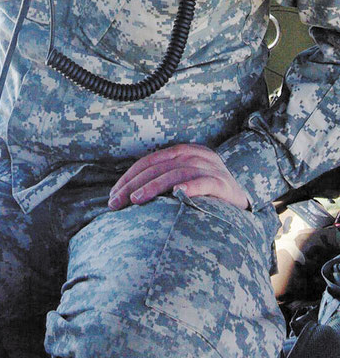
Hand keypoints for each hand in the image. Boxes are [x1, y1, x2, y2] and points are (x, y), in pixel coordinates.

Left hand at [108, 143, 249, 211]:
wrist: (244, 205)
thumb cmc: (207, 196)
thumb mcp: (184, 181)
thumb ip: (162, 181)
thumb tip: (127, 195)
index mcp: (185, 152)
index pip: (151, 160)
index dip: (129, 176)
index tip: (113, 194)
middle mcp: (198, 156)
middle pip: (159, 166)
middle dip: (133, 184)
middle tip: (115, 201)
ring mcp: (212, 169)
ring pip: (176, 172)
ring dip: (153, 186)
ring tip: (135, 200)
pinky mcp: (224, 185)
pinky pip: (203, 183)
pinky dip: (188, 188)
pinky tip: (175, 195)